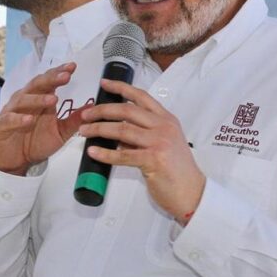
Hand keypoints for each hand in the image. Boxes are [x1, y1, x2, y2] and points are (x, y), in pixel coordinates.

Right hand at [0, 63, 84, 175]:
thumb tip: (93, 108)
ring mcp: (11, 111)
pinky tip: (29, 120)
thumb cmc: (35, 141)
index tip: (72, 67)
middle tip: (65, 76)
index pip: (49, 81)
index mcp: (39, 98)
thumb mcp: (60, 132)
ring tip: (53, 99)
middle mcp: (24, 100)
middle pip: (37, 85)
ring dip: (38, 99)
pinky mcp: (1, 125)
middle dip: (51, 79)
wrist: (14, 161)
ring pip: (23, 100)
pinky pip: (9, 120)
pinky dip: (19, 119)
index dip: (59, 72)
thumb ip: (74, 120)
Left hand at [78, 79, 205, 224]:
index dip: (120, 88)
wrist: (192, 192)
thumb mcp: (163, 142)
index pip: (141, 96)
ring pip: (122, 129)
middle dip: (102, 110)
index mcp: (166, 119)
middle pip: (127, 110)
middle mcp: (163, 126)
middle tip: (86, 114)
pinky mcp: (153, 160)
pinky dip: (105, 153)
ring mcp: (159, 142)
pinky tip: (93, 152)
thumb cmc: (176, 169)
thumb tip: (116, 130)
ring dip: (99, 129)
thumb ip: (142, 133)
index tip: (104, 83)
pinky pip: (123, 154)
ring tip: (84, 131)